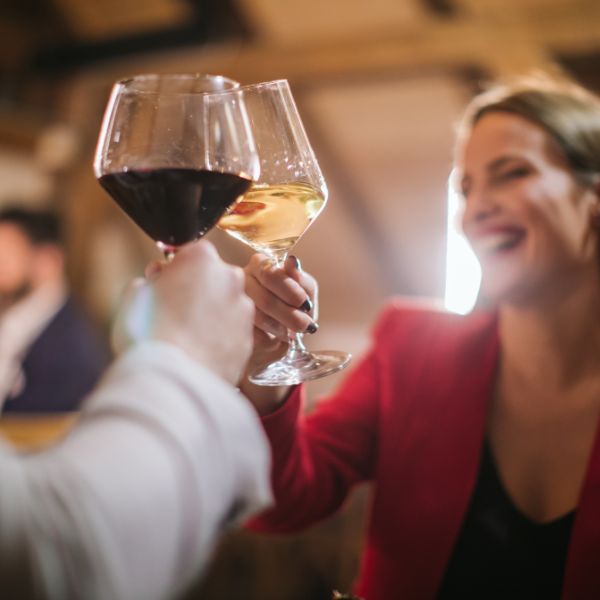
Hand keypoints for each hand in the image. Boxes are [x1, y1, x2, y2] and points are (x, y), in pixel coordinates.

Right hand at [140, 241, 253, 384]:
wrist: (171, 380)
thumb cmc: (147, 334)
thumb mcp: (135, 296)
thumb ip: (150, 281)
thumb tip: (156, 282)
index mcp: (201, 258)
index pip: (191, 254)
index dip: (176, 270)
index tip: (165, 285)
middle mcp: (230, 278)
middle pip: (214, 278)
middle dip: (198, 291)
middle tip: (175, 313)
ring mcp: (243, 309)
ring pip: (226, 305)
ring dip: (212, 315)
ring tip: (187, 338)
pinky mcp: (249, 338)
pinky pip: (233, 332)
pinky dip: (220, 339)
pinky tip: (200, 353)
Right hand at [244, 254, 317, 374]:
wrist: (284, 330)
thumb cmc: (295, 305)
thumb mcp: (305, 290)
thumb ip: (301, 279)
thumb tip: (292, 262)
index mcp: (259, 264)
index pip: (271, 275)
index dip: (291, 292)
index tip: (306, 305)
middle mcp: (241, 280)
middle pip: (264, 300)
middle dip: (290, 316)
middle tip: (305, 325)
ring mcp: (232, 302)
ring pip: (257, 318)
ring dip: (280, 328)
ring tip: (291, 334)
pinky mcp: (233, 325)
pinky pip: (252, 335)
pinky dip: (270, 340)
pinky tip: (277, 339)